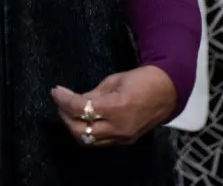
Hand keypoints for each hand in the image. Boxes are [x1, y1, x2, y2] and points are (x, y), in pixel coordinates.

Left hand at [51, 66, 177, 146]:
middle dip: (65, 116)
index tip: (55, 91)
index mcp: (116, 107)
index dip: (64, 100)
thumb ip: (93, 94)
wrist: (167, 91)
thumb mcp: (114, 81)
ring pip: (88, 140)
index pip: (81, 109)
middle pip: (80, 130)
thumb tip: (75, 100)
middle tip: (61, 102)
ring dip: (74, 127)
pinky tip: (85, 120)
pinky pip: (100, 142)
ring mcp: (122, 137)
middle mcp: (118, 126)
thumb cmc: (141, 80)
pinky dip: (88, 132)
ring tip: (69, 112)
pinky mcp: (126, 141)